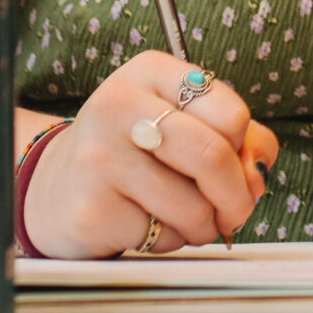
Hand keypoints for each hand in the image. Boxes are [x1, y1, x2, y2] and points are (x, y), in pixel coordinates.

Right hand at [24, 52, 276, 257]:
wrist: (56, 188)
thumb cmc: (136, 153)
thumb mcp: (185, 124)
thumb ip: (239, 139)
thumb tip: (257, 177)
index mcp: (149, 72)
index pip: (231, 112)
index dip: (244, 148)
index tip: (236, 163)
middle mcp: (118, 106)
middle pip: (214, 156)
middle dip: (237, 197)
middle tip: (235, 212)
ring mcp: (99, 158)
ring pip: (193, 207)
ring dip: (204, 225)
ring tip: (182, 216)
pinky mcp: (91, 209)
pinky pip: (162, 236)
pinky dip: (168, 241)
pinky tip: (143, 223)